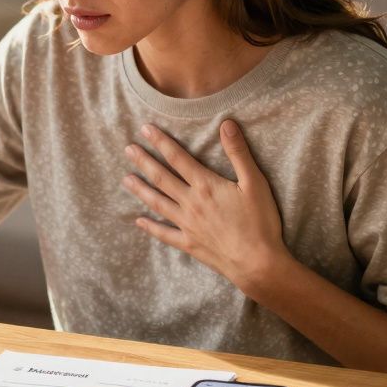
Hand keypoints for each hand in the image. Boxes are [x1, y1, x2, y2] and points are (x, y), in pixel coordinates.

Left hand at [121, 120, 289, 289]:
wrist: (258, 263)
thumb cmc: (260, 222)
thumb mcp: (255, 183)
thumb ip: (239, 153)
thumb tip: (226, 124)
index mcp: (206, 185)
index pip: (178, 158)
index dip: (160, 142)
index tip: (145, 130)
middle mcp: (191, 203)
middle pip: (161, 178)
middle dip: (144, 161)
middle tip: (128, 149)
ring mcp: (187, 224)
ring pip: (158, 202)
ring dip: (141, 190)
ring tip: (126, 179)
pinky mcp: (189, 244)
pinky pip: (164, 234)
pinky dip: (150, 227)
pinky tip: (139, 221)